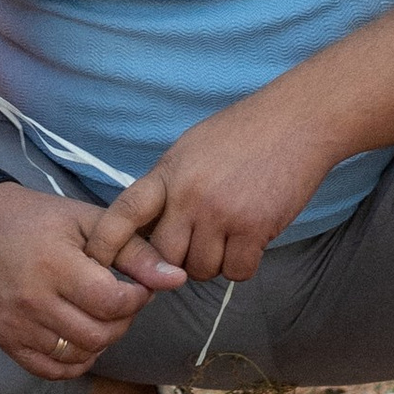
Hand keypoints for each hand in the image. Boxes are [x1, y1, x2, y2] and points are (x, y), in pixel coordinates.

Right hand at [0, 181, 185, 380]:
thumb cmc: (41, 220)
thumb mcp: (90, 222)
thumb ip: (135, 252)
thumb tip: (177, 279)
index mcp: (56, 266)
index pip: (113, 304)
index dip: (137, 299)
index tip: (136, 286)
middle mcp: (33, 301)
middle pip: (100, 335)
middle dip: (122, 321)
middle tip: (120, 301)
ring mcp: (16, 325)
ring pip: (78, 356)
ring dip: (100, 341)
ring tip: (98, 315)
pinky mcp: (5, 340)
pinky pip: (51, 369)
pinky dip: (74, 360)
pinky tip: (79, 336)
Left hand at [100, 90, 333, 290]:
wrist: (297, 121)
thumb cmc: (244, 132)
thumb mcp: (191, 148)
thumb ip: (168, 185)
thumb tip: (145, 225)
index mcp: (168, 172)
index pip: (124, 211)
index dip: (105, 242)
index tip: (96, 263)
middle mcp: (189, 195)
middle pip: (164, 256)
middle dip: (177, 259)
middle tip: (197, 242)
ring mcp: (222, 213)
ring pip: (200, 270)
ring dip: (214, 261)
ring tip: (229, 233)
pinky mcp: (254, 228)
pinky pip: (237, 272)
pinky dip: (243, 264)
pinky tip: (251, 240)